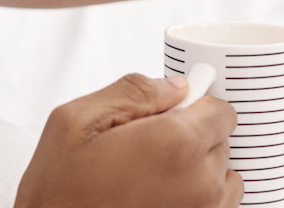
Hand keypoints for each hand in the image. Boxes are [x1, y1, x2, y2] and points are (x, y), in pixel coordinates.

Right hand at [15, 74, 242, 207]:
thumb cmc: (60, 193)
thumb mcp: (75, 120)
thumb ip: (132, 91)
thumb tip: (173, 87)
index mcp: (174, 145)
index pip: (221, 111)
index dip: (193, 104)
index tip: (173, 109)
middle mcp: (199, 183)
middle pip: (221, 141)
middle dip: (191, 136)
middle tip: (147, 145)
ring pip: (223, 177)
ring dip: (198, 170)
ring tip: (153, 175)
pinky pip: (217, 207)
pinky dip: (195, 197)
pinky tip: (159, 196)